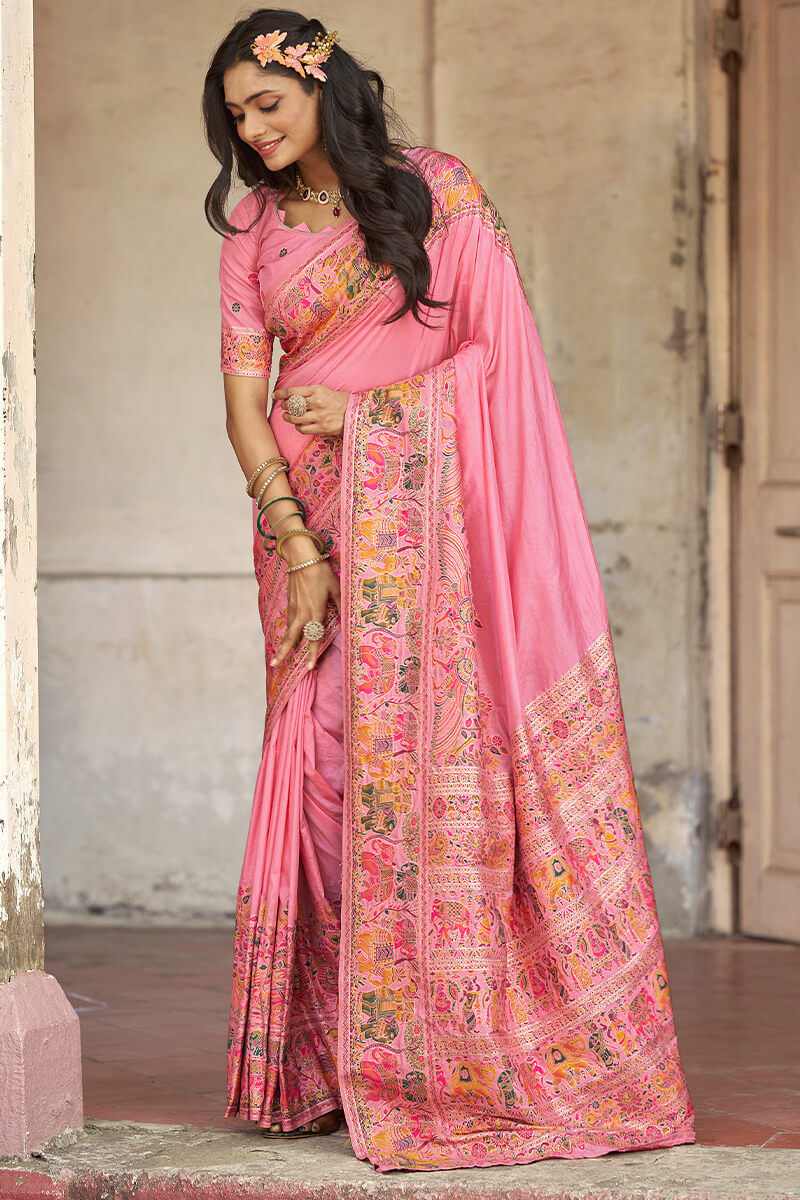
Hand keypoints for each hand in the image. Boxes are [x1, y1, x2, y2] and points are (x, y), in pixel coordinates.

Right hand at [269, 556, 340, 671]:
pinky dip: (286, 629)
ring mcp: (294, 607)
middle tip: (276, 664)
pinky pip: (288, 619)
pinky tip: (287, 633)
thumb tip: (348, 617)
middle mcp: (302, 613)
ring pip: (288, 629)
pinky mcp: (289, 601)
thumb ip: (340, 604)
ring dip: (283, 643)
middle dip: (283, 652)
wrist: (302, 558)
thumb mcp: (336, 588)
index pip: (314, 637)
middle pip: (291, 637)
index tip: (309, 667)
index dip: (312, 653)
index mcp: (315, 612)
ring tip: (279, 655)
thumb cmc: (321, 572)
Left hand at [274, 385, 348, 437]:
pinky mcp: (321, 428)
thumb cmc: (340, 401)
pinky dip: (298, 427)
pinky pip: (302, 429)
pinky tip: (299, 425)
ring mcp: (319, 416)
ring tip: (287, 417)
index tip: (275, 395)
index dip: (280, 393)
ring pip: (294, 418)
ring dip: (288, 418)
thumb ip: (310, 393)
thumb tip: (293, 396)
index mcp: (316, 390)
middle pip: (291, 404)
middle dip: (284, 406)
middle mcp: (316, 402)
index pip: (292, 391)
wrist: (356, 412)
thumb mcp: (325, 390)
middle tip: (284, 407)